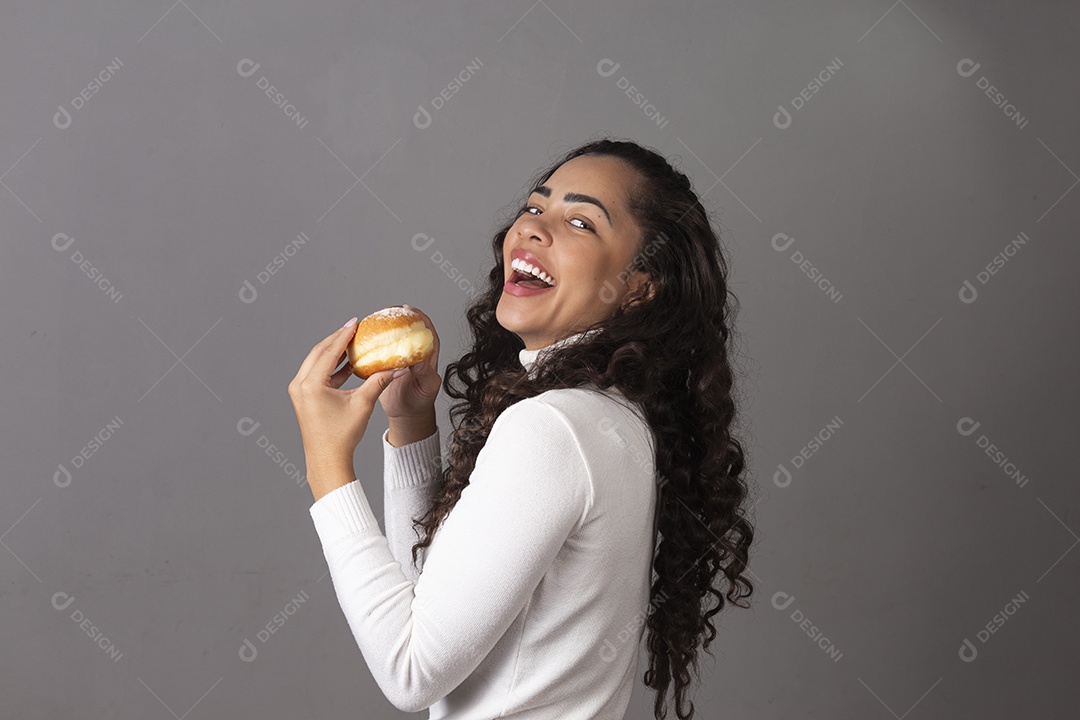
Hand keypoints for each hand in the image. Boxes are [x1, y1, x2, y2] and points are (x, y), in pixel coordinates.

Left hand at [287, 318, 399, 472]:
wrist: (327, 459)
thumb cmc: (342, 435)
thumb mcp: (363, 404)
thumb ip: (378, 382)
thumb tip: (397, 367)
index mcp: (312, 384)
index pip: (329, 351)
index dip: (344, 334)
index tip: (355, 322)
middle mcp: (300, 384)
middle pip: (319, 352)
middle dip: (337, 339)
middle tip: (353, 328)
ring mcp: (299, 391)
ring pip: (316, 361)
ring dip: (333, 352)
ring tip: (351, 342)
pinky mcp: (303, 396)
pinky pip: (316, 373)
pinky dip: (331, 366)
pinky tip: (347, 364)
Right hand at [378, 304, 441, 420]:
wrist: (407, 415)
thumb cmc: (421, 401)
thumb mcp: (427, 387)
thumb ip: (425, 372)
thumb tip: (418, 359)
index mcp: (427, 355)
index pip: (426, 330)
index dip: (419, 317)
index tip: (408, 309)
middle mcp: (413, 353)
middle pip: (407, 328)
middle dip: (398, 316)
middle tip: (386, 309)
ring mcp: (398, 359)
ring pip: (392, 338)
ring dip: (384, 327)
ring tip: (372, 319)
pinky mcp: (385, 366)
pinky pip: (378, 352)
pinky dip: (371, 344)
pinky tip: (362, 339)